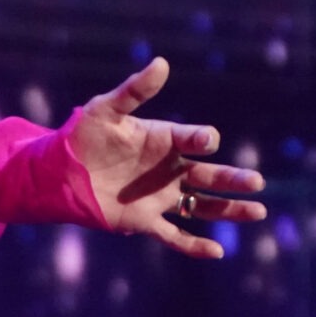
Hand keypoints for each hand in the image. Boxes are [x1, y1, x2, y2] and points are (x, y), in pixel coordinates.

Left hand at [67, 57, 267, 260]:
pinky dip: (194, 245)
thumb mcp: (107, 110)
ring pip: (203, 205)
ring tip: (257, 211)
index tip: (206, 140)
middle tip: (257, 182)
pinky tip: (217, 252)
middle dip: (233, 179)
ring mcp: (159, 196)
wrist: (58, 172)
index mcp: (164, 140)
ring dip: (229, 209)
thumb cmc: (83, 136)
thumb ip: (134, 90)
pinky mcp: (144, 221)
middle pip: (209, 175)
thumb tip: (162, 63)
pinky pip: (174, 235)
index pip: (193, 139)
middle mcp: (169, 169)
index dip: (201, 139)